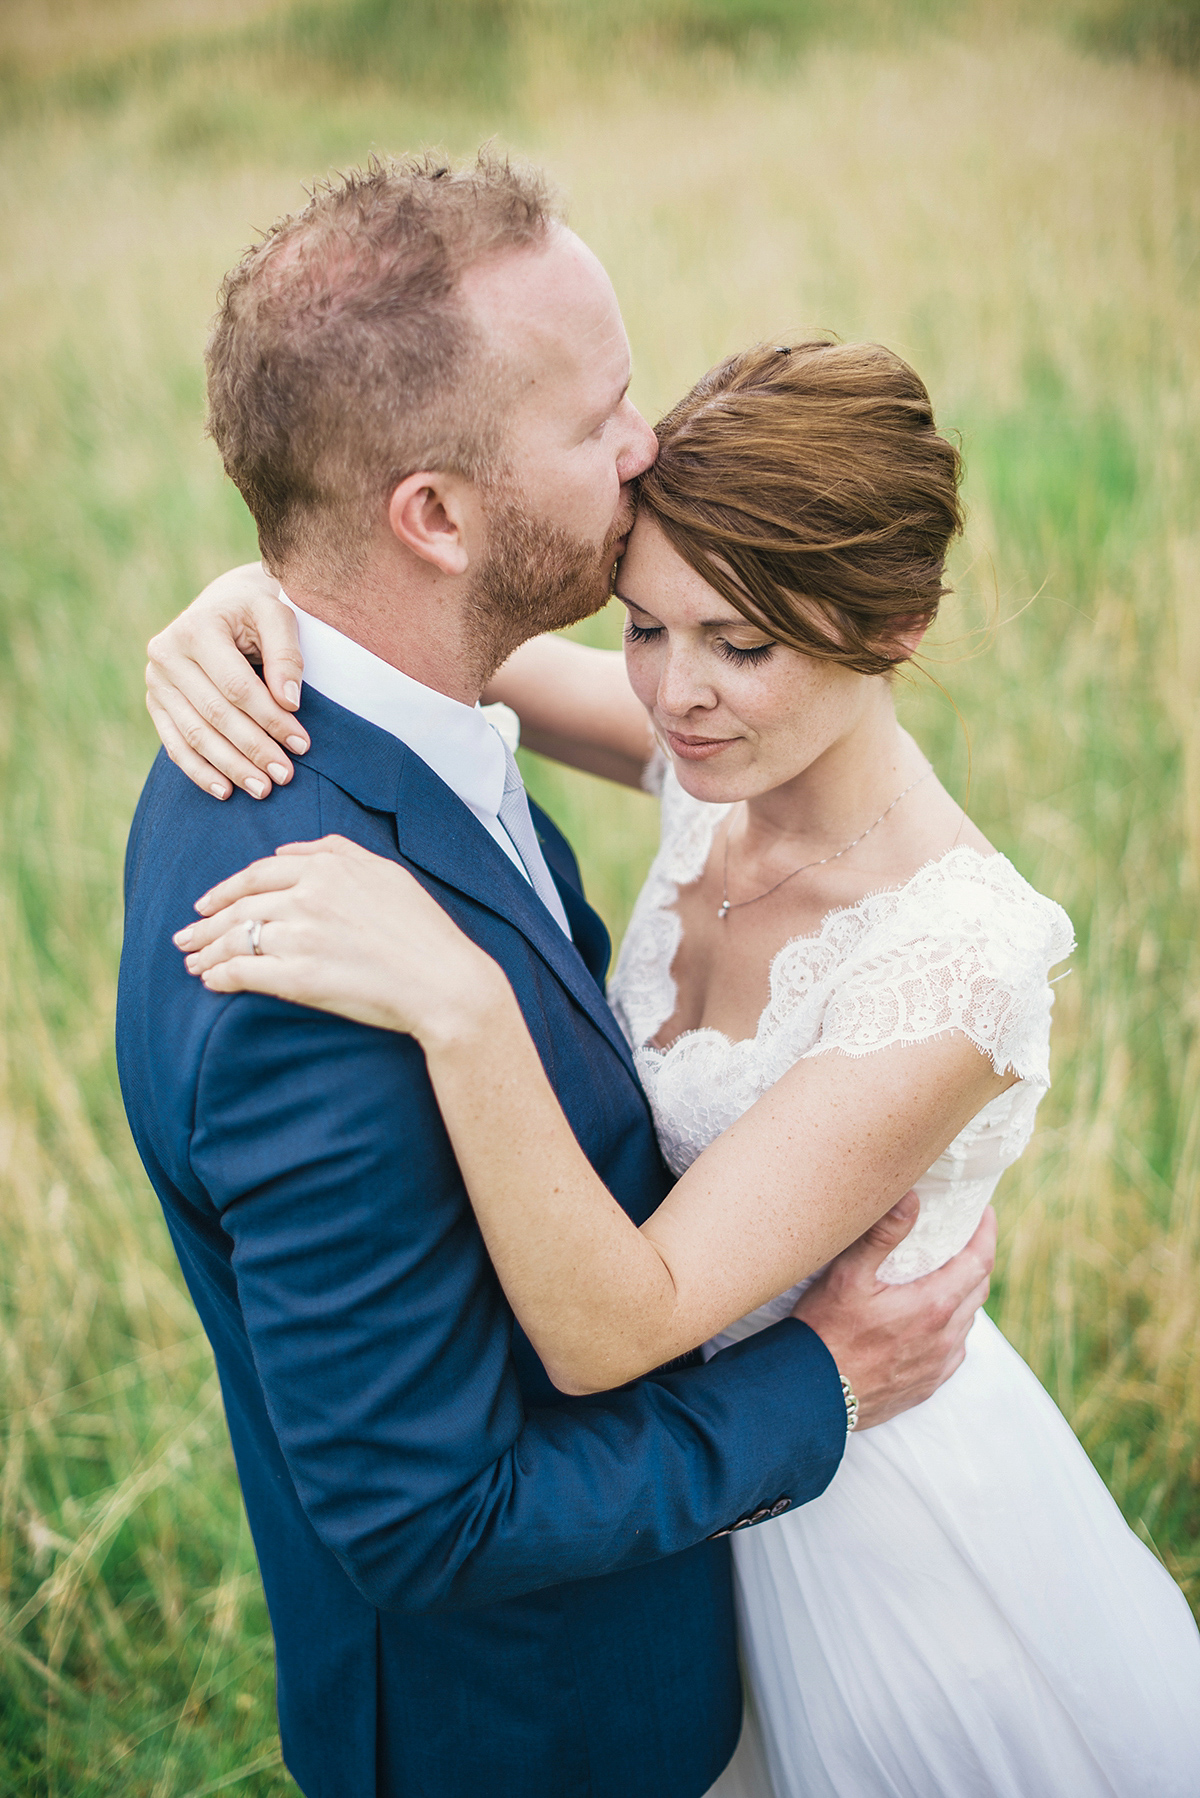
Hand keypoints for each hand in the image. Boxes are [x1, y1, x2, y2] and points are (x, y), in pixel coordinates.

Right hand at [147, 563, 308, 800]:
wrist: (224, 604)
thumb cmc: (257, 612)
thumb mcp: (277, 615)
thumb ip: (286, 654)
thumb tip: (289, 702)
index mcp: (196, 627)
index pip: (237, 686)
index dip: (270, 718)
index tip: (302, 744)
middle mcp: (166, 654)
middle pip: (215, 714)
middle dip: (253, 748)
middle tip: (286, 775)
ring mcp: (156, 681)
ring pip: (195, 734)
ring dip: (230, 767)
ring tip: (263, 790)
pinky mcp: (155, 703)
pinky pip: (175, 744)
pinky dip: (199, 771)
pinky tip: (225, 791)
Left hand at [173, 836, 508, 1043]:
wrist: (445, 981)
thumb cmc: (423, 930)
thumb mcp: (386, 872)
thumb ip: (335, 851)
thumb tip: (286, 852)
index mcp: (328, 867)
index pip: (257, 874)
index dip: (224, 890)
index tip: (205, 903)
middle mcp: (309, 895)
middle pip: (239, 907)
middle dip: (204, 923)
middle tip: (183, 937)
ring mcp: (302, 936)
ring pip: (236, 939)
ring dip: (207, 951)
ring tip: (192, 962)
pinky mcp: (300, 977)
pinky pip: (245, 973)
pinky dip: (221, 976)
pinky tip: (211, 981)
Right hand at [794, 1194, 995, 1429]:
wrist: (811, 1394)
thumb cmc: (826, 1331)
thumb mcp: (848, 1275)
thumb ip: (882, 1235)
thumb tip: (911, 1198)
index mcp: (934, 1306)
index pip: (980, 1261)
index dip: (986, 1232)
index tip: (983, 1213)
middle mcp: (945, 1338)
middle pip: (978, 1290)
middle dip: (975, 1259)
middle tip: (962, 1238)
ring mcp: (938, 1365)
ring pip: (967, 1322)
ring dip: (963, 1295)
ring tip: (944, 1276)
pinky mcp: (927, 1385)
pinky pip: (953, 1351)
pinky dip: (951, 1328)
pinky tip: (930, 1321)